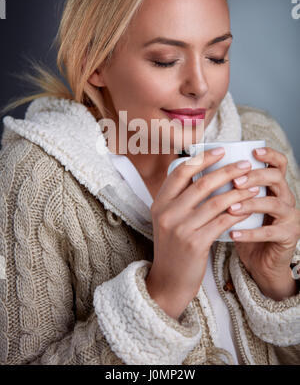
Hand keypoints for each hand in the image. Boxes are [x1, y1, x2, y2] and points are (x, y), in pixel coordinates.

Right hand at [146, 149, 257, 319]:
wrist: (168, 282)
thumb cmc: (173, 248)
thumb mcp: (167, 220)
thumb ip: (180, 199)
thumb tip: (205, 174)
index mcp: (159, 203)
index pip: (180, 172)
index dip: (202, 158)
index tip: (221, 150)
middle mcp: (167, 213)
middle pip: (202, 184)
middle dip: (227, 171)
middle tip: (246, 164)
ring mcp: (180, 229)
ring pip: (216, 202)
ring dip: (239, 192)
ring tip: (254, 185)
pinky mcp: (195, 244)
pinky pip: (222, 222)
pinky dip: (238, 213)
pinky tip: (249, 208)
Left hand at [227, 146, 299, 298]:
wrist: (260, 261)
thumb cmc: (245, 227)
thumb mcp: (238, 204)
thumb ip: (228, 188)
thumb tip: (199, 170)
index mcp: (274, 186)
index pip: (278, 163)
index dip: (268, 154)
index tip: (251, 152)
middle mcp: (285, 197)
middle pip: (276, 178)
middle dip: (254, 177)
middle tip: (234, 182)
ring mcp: (290, 216)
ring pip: (274, 203)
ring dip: (250, 204)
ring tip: (230, 208)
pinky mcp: (289, 236)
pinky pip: (270, 232)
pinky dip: (249, 233)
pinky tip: (232, 233)